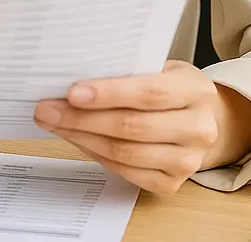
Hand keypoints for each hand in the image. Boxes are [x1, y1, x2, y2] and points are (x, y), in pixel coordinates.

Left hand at [34, 60, 250, 195]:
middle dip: (82, 118)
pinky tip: (76, 138)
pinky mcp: (172, 184)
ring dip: (82, 137)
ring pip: (125, 153)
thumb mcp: (160, 66)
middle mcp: (198, 128)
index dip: (109, 93)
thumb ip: (128, 70)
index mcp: (196, 89)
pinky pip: (126, 172)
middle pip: (132, 127)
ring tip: (54, 123)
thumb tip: (72, 74)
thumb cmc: (170, 86)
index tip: (72, 92)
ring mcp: (188, 161)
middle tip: (47, 108)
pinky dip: (95, 154)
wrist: (203, 119)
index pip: (150, 93)